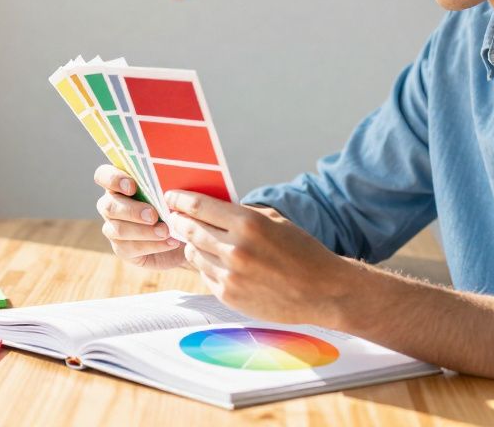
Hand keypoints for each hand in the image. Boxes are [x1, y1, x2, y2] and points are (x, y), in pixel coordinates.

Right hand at [92, 165, 185, 269]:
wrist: (186, 233)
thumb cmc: (176, 204)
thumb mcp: (172, 191)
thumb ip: (165, 182)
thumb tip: (170, 176)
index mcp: (120, 184)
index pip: (103, 175)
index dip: (112, 179)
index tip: (132, 187)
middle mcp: (111, 205)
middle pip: (108, 206)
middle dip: (132, 211)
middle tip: (153, 215)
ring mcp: (114, 228)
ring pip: (118, 230)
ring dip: (144, 231)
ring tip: (166, 231)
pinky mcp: (122, 248)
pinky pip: (130, 248)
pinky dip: (153, 245)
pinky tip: (171, 242)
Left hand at [166, 190, 352, 324]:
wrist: (322, 291)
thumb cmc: (301, 251)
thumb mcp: (274, 221)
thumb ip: (242, 214)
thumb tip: (210, 207)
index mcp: (248, 224)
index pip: (199, 206)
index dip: (180, 200)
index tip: (171, 196)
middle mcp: (236, 249)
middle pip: (191, 229)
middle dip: (179, 220)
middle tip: (175, 216)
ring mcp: (230, 275)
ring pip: (194, 253)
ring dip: (192, 244)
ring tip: (197, 240)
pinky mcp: (229, 296)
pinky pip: (205, 274)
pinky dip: (206, 265)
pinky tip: (216, 261)